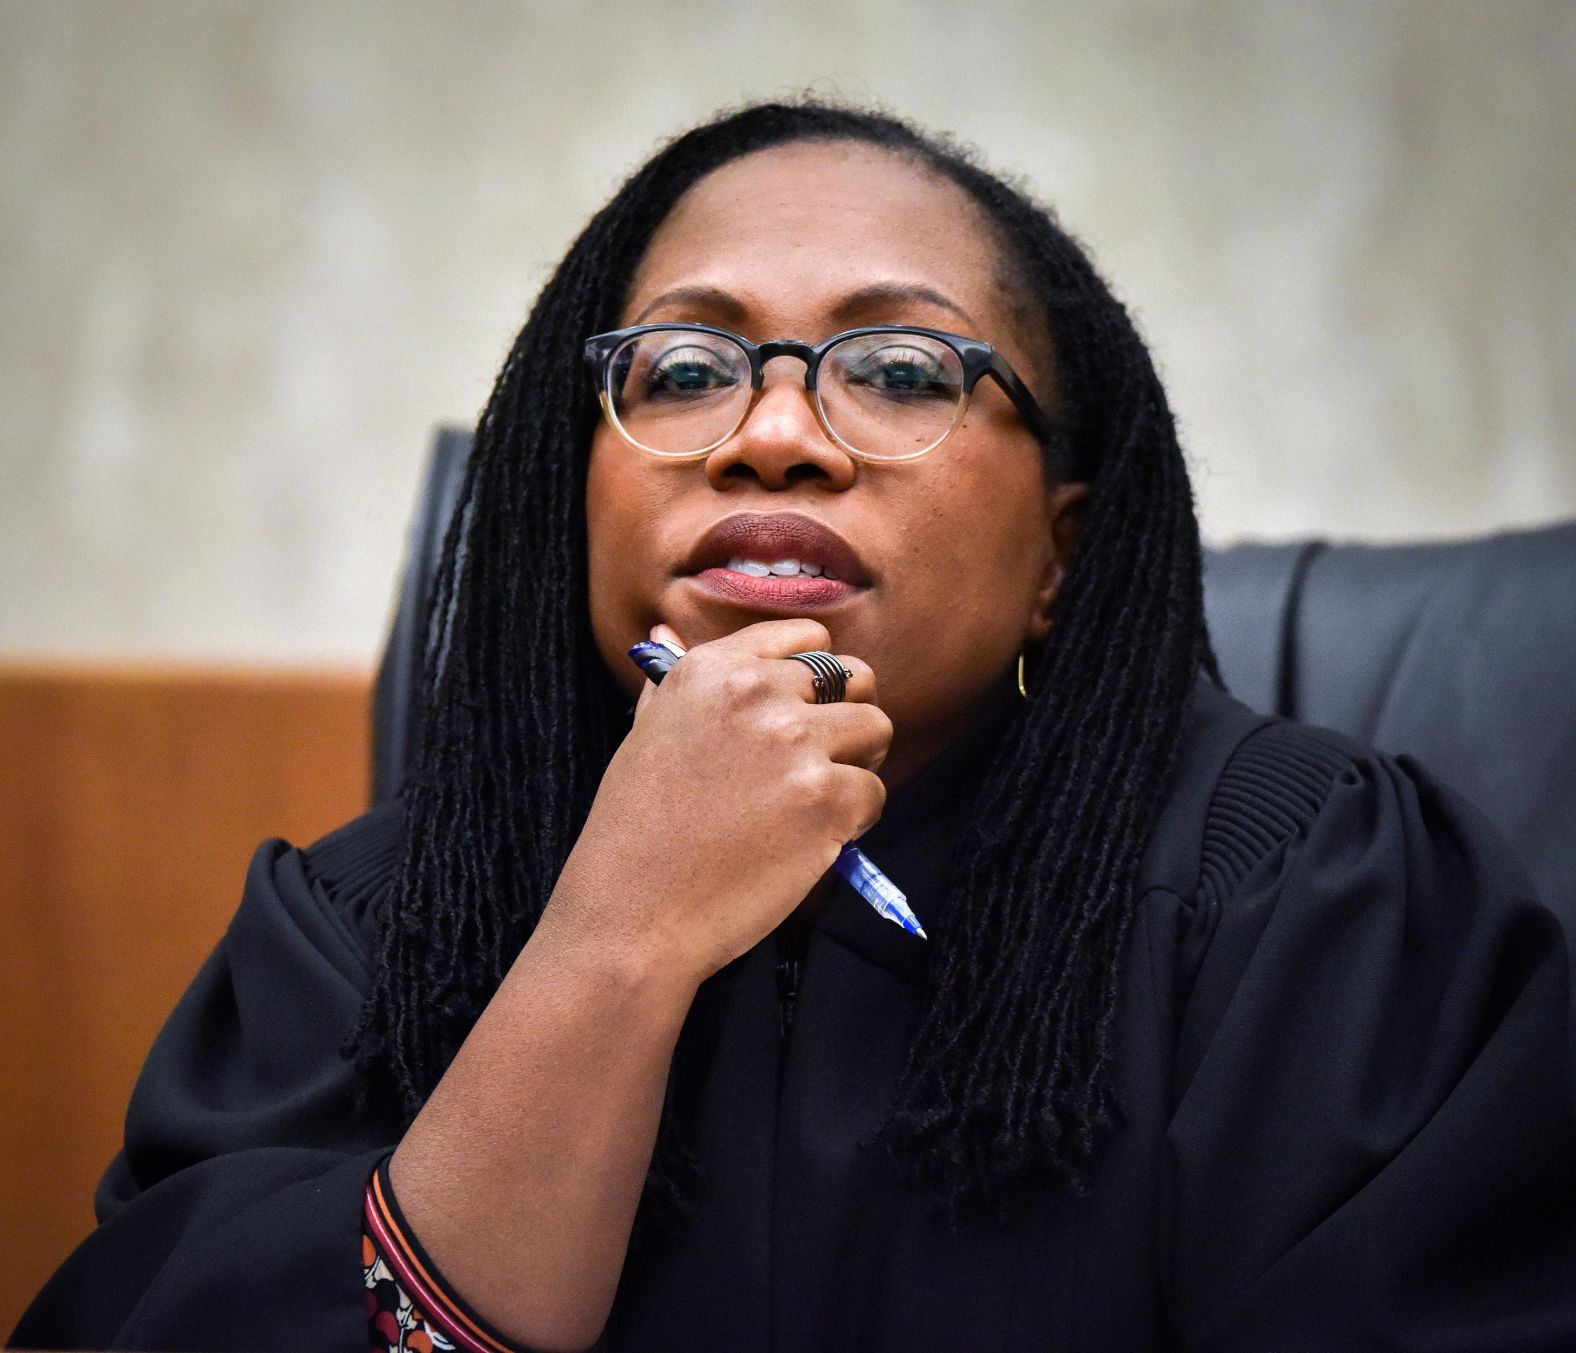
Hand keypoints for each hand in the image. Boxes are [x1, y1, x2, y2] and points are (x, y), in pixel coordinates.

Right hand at [541, 618, 890, 986]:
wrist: (634, 914)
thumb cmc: (635, 833)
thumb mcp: (645, 735)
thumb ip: (672, 682)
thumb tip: (666, 629)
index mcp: (709, 669)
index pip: (805, 636)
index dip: (818, 677)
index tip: (806, 712)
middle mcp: (754, 692)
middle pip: (855, 677)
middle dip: (848, 717)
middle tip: (820, 764)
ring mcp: (793, 742)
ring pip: (876, 729)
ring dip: (858, 766)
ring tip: (815, 804)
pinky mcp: (824, 797)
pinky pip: (875, 792)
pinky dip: (855, 821)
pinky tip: (811, 842)